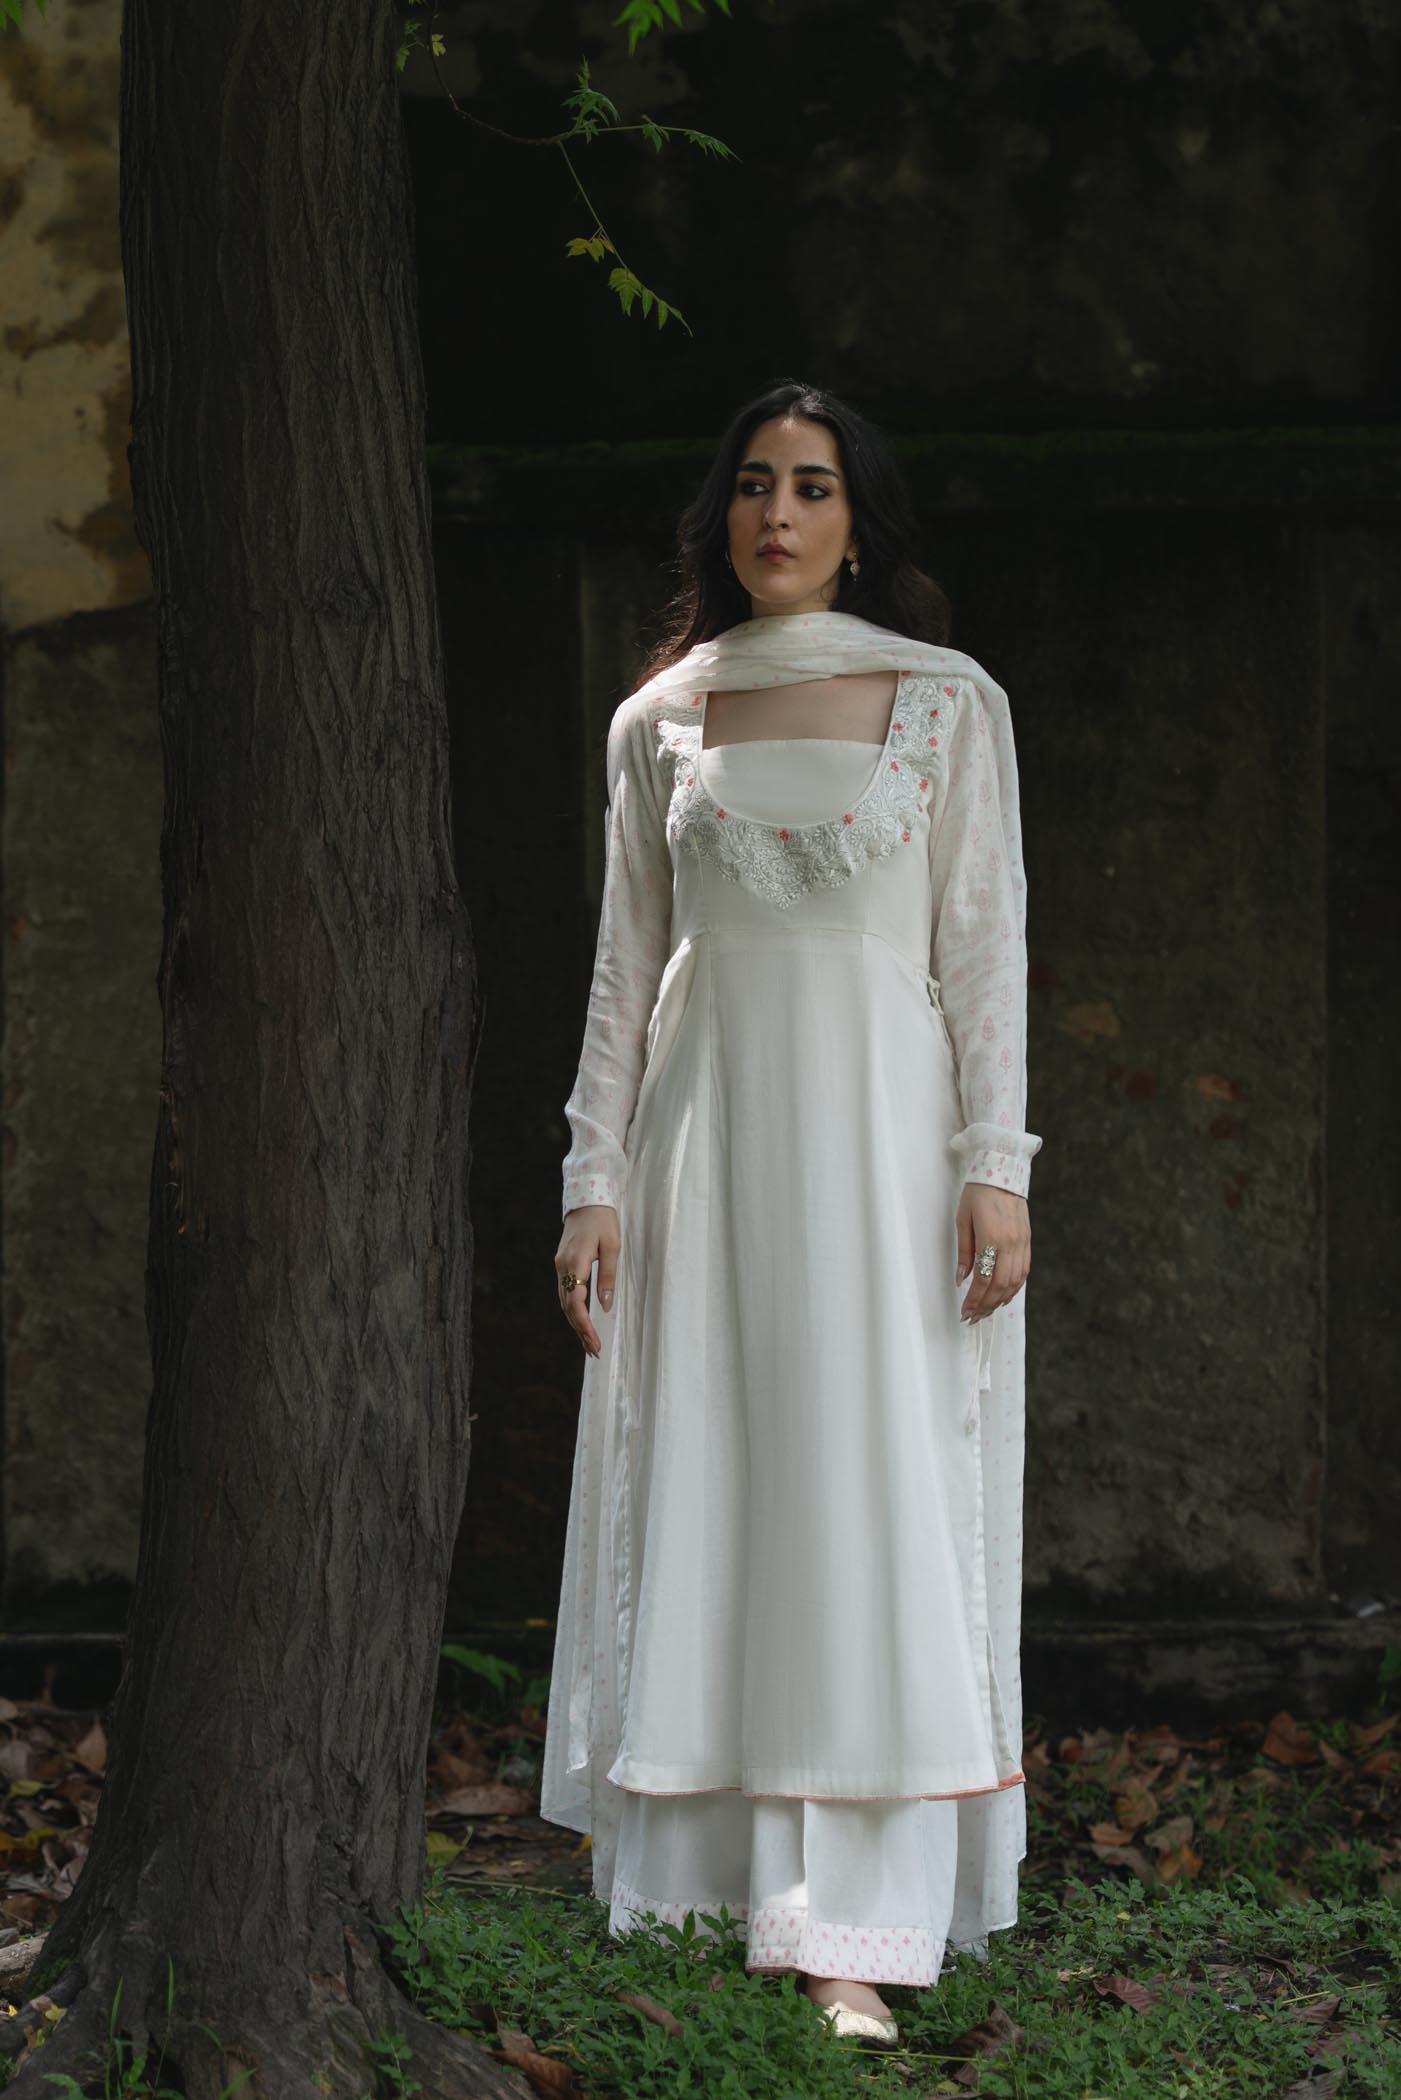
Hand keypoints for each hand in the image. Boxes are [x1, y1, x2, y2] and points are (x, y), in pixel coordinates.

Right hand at [556, 1204, 619, 1358]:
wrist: (587, 1200)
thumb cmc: (603, 1220)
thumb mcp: (612, 1247)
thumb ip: (607, 1277)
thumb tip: (604, 1306)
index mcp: (575, 1262)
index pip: (576, 1303)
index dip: (584, 1326)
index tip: (595, 1342)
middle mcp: (562, 1267)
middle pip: (568, 1307)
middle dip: (581, 1331)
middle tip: (595, 1351)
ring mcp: (560, 1266)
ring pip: (564, 1302)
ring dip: (576, 1324)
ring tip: (589, 1343)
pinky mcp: (562, 1264)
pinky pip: (565, 1293)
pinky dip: (573, 1311)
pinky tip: (581, 1321)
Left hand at [956, 1184, 1029, 1322]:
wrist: (1003, 1171)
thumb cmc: (978, 1193)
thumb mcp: (962, 1220)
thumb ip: (964, 1252)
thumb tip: (962, 1279)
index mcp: (992, 1237)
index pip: (984, 1279)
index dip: (974, 1299)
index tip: (965, 1311)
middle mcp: (1011, 1243)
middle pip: (1001, 1285)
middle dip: (986, 1305)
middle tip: (973, 1317)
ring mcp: (1022, 1243)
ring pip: (1015, 1282)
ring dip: (1000, 1300)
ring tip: (986, 1311)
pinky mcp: (1027, 1241)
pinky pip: (1023, 1271)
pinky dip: (1014, 1288)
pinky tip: (1004, 1296)